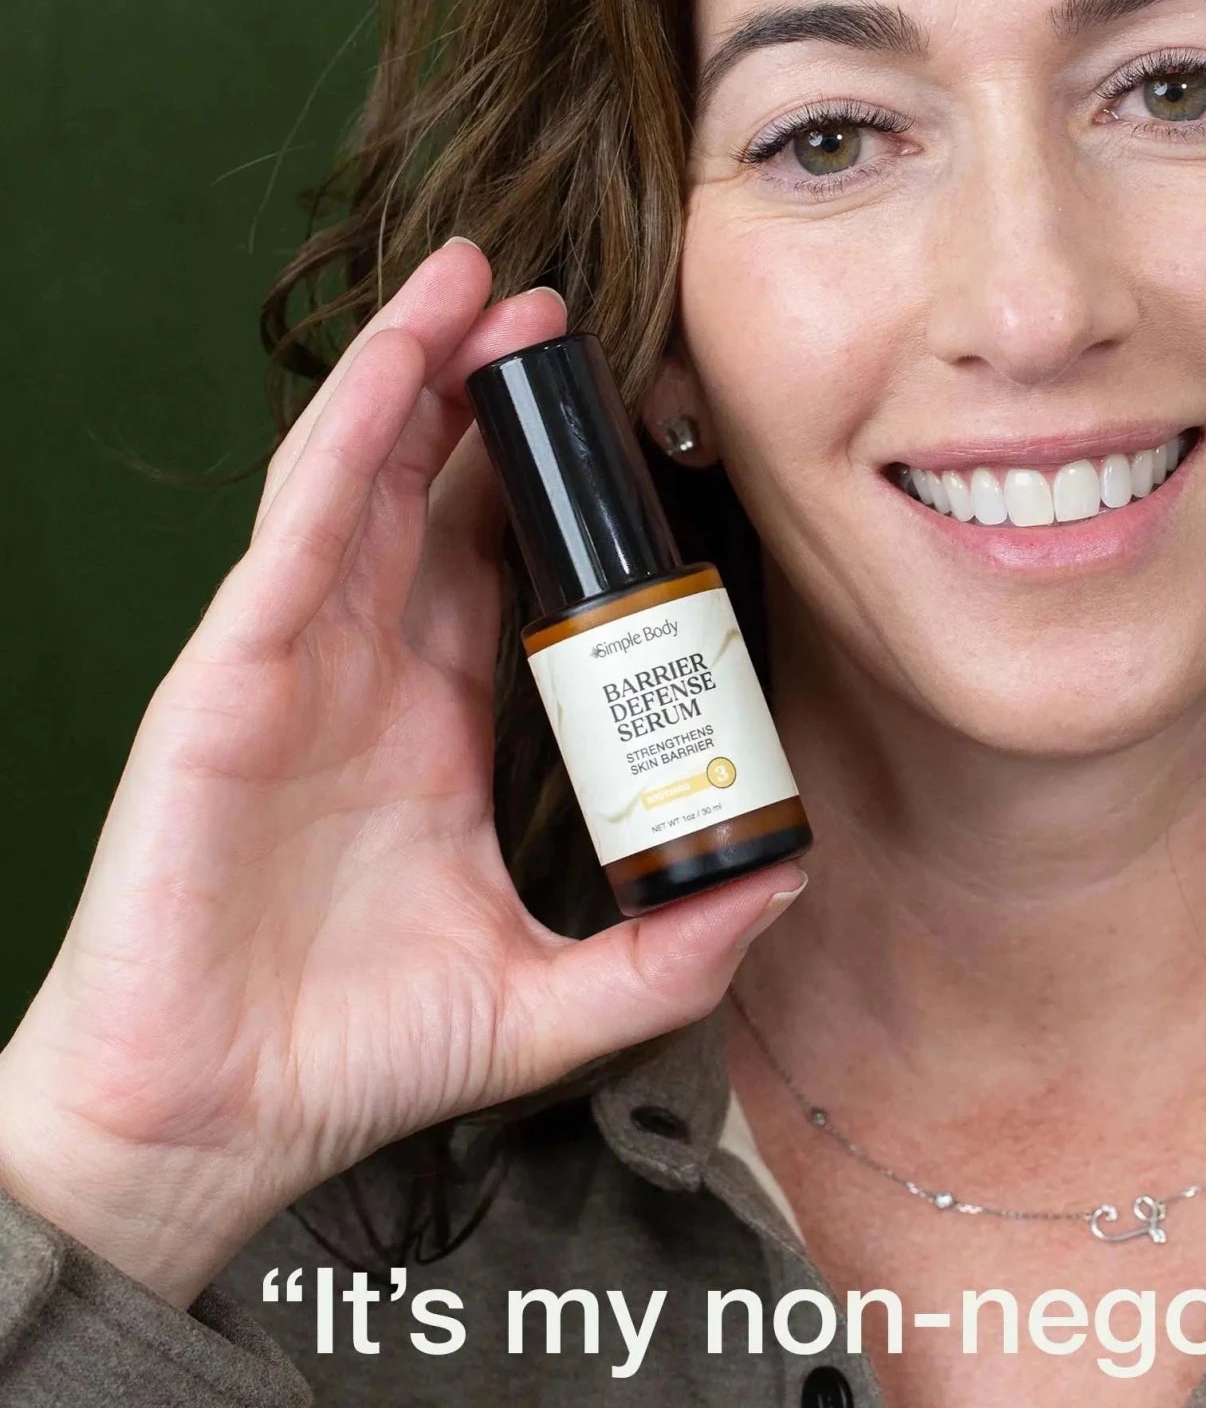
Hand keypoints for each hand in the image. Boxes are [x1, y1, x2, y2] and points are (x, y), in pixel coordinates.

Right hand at [0, 241, 804, 1307]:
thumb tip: (789, 886)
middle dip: (487, 398)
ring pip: (357, 482)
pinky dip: (346, 443)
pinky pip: (295, 536)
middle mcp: (365, 673)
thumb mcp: (550, 1002)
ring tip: (475, 282)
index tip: (623, 417)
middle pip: (428, 495)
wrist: (215, 1125)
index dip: (552, 487)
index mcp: (436, 723)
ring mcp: (291, 665)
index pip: (498, 566)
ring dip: (414, 373)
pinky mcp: (228, 681)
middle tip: (557, 310)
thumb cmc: (354, 1056)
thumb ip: (670, 956)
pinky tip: (398, 368)